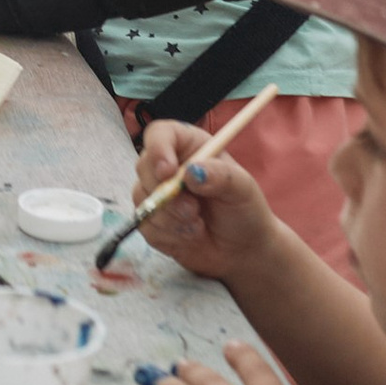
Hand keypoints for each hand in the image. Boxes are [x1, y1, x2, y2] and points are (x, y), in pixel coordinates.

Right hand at [131, 124, 283, 285]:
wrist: (241, 250)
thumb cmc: (244, 211)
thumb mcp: (243, 189)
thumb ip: (221, 176)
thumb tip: (192, 171)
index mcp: (190, 147)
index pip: (160, 134)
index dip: (158, 149)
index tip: (168, 172)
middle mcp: (168, 166)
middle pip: (144, 166)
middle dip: (166, 193)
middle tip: (193, 211)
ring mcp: (155, 193)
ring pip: (141, 197)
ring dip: (170, 218)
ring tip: (198, 226)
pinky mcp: (150, 219)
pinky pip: (144, 223)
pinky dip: (167, 234)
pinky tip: (189, 237)